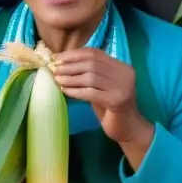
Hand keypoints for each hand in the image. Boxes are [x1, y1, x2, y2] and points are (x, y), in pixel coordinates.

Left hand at [53, 49, 153, 166]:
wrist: (127, 128)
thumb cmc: (110, 107)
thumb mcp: (101, 86)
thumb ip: (89, 74)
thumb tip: (62, 63)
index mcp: (121, 66)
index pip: (95, 53)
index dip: (74, 54)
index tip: (57, 58)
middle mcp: (124, 73)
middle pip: (92, 63)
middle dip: (70, 65)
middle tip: (54, 69)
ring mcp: (122, 87)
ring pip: (90, 77)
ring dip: (70, 78)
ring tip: (57, 79)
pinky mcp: (117, 100)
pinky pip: (91, 93)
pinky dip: (76, 91)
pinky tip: (65, 90)